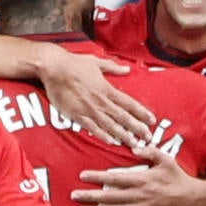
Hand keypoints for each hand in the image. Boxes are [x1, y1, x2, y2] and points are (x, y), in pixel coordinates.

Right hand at [36, 48, 155, 145]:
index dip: (141, 112)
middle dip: (137, 128)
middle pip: (123, 117)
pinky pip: (92, 128)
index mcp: (107, 89)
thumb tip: (127, 69)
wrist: (54, 68)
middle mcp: (101, 101)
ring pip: (110, 125)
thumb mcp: (96, 62)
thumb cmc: (74, 63)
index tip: (151, 120)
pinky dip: (103, 135)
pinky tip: (112, 142)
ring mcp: (89, 109)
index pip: (129, 103)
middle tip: (148, 137)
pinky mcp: (76, 115)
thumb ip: (113, 67)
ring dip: (123, 135)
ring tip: (134, 144)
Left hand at [74, 143, 205, 205]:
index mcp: (142, 180)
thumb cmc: (178, 178)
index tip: (82, 176)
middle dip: (90, 196)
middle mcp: (138, 195)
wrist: (191, 200)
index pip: (114, 178)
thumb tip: (134, 147)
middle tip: (74, 196)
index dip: (97, 177)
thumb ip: (150, 152)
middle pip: (109, 196)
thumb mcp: (166, 160)